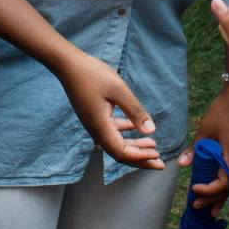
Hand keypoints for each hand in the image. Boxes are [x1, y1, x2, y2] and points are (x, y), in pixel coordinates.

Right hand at [55, 50, 162, 169]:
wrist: (68, 64)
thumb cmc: (93, 74)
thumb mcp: (119, 90)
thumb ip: (135, 111)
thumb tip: (151, 131)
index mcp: (101, 127)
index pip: (122, 152)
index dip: (140, 157)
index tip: (157, 156)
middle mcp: (96, 130)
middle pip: (120, 153)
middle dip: (141, 159)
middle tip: (160, 163)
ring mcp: (94, 123)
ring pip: (116, 142)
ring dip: (135, 146)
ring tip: (152, 146)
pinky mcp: (94, 116)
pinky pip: (112, 130)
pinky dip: (126, 132)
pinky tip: (137, 128)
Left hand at [177, 83, 228, 214]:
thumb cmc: (223, 110)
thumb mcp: (205, 129)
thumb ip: (195, 148)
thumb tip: (182, 164)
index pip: (223, 183)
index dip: (209, 190)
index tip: (193, 189)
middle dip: (213, 199)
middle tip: (196, 207)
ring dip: (220, 195)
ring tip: (209, 209)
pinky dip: (225, 183)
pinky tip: (217, 186)